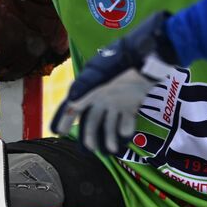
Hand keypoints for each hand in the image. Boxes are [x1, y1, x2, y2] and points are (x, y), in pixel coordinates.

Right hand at [50, 11, 178, 154]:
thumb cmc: (120, 63)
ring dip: (108, 137)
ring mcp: (117, 101)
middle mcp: (101, 97)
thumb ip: (85, 87)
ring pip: (108, 124)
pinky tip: (124, 139)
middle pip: (91, 120)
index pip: (73, 106)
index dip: (64, 119)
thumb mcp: (100, 74)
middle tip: (90, 150)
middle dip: (89, 135)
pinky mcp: (131, 104)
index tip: (58, 132)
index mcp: (90, 89)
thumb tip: (71, 102)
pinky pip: (125, 122)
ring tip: (111, 150)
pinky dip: (125, 131)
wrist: (147, 57)